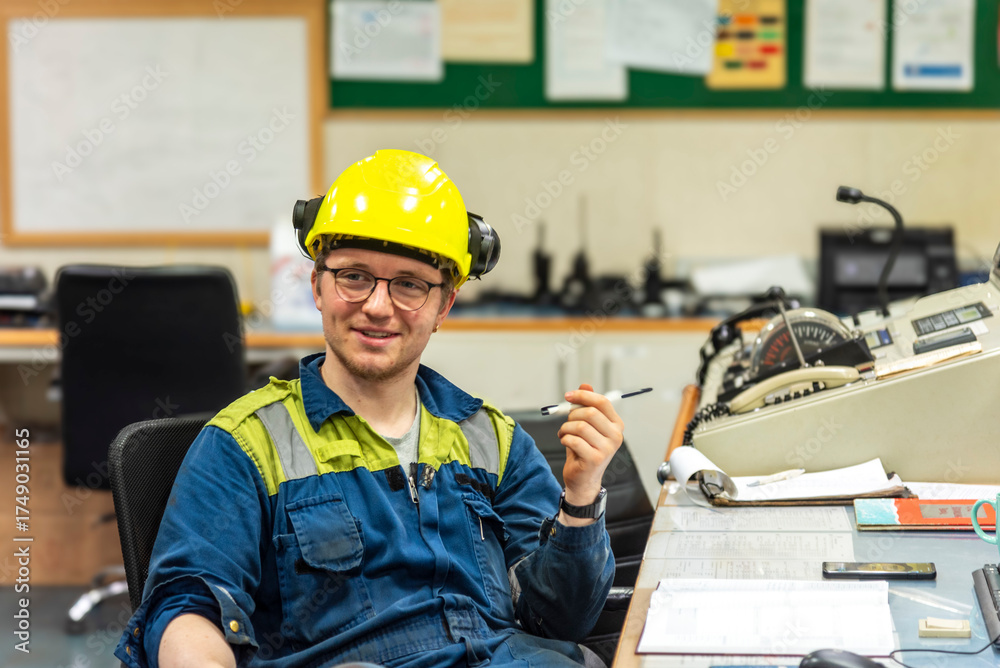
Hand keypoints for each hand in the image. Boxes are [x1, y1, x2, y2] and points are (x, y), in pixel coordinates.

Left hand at [557, 383, 623, 523]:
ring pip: (580, 426)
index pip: (602, 402)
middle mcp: (616, 436)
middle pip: (590, 413)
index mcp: (616, 425)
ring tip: (564, 433)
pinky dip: (564, 439)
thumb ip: (587, 405)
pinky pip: (574, 440)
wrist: (583, 479)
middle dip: (572, 415)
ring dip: (566, 428)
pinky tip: (565, 442)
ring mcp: (607, 449)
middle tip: (566, 423)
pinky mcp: (595, 459)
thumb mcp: (586, 425)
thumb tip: (585, 384)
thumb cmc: (584, 449)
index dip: (583, 395)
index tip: (568, 395)